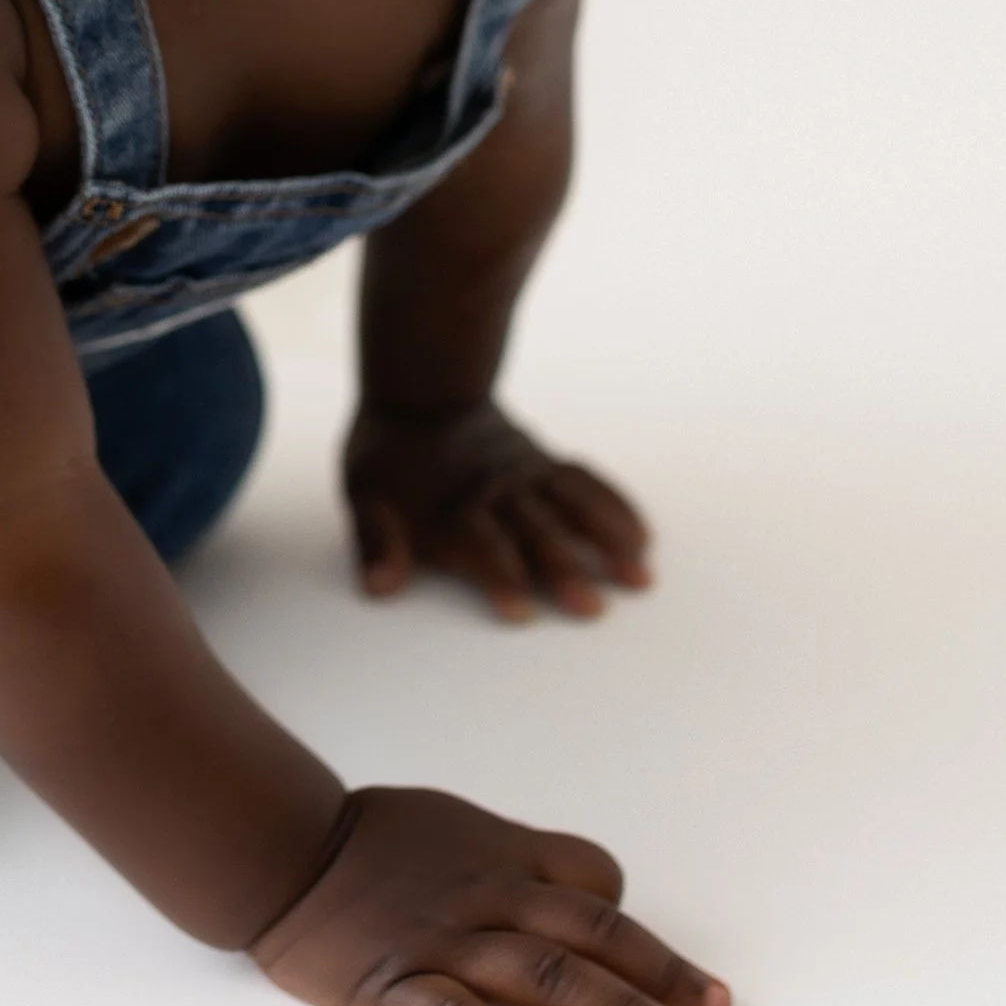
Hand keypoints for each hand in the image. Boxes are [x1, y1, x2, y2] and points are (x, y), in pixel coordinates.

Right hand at [251, 785, 729, 1005]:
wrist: (276, 853)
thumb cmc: (365, 844)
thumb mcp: (449, 825)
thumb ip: (509, 857)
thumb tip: (575, 891)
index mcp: (500, 855)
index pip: (592, 878)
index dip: (630, 920)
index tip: (657, 963)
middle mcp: (486, 896)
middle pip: (592, 934)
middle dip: (662, 975)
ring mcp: (443, 943)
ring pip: (547, 975)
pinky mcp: (395, 989)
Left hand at [345, 398, 650, 619]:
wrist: (419, 394)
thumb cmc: (389, 461)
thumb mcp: (363, 497)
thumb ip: (375, 543)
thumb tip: (380, 585)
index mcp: (448, 506)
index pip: (478, 543)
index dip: (500, 576)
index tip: (522, 610)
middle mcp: (494, 490)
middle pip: (534, 530)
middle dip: (563, 568)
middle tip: (592, 606)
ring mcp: (526, 474)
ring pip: (572, 505)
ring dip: (606, 540)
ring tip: (639, 577)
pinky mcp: (546, 462)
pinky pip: (586, 482)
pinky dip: (616, 507)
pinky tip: (642, 539)